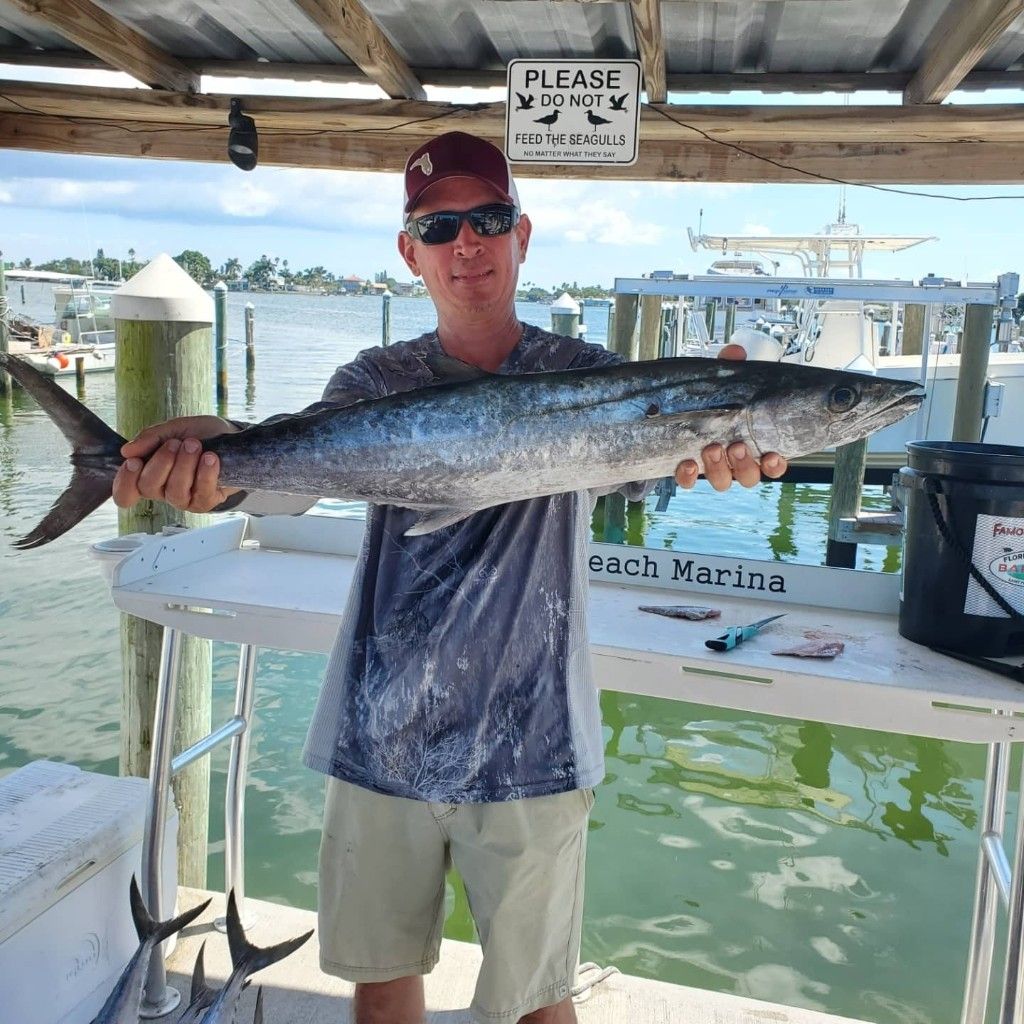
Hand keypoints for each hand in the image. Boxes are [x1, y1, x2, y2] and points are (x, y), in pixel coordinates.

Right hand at [112, 415, 241, 511]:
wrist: (234, 438)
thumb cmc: (201, 435)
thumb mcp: (174, 428)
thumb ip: (151, 437)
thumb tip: (127, 451)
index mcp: (148, 474)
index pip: (125, 494)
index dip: (124, 481)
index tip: (134, 461)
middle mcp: (163, 491)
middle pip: (148, 488)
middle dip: (161, 461)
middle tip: (176, 443)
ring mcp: (185, 499)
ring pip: (175, 491)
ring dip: (184, 465)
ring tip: (195, 445)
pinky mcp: (206, 501)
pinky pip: (201, 493)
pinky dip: (205, 473)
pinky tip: (211, 458)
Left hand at [673, 344, 788, 490]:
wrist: (673, 413)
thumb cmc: (712, 401)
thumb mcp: (724, 383)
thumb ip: (731, 369)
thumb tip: (735, 353)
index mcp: (752, 444)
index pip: (772, 464)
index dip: (775, 466)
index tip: (772, 457)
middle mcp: (735, 462)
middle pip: (749, 477)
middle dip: (744, 465)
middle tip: (736, 446)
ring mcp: (712, 468)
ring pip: (723, 482)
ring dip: (719, 469)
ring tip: (712, 448)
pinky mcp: (687, 472)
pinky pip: (689, 482)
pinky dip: (688, 477)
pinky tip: (687, 464)